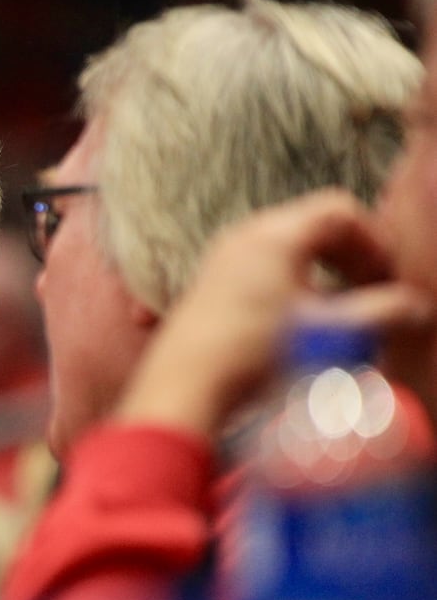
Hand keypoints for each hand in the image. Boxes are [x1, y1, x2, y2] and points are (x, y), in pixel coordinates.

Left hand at [118, 190, 435, 436]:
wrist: (185, 388)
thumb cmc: (256, 354)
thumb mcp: (330, 333)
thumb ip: (381, 315)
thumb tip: (418, 308)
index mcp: (274, 235)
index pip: (340, 211)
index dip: (374, 241)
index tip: (387, 278)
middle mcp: (244, 236)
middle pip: (314, 226)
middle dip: (351, 257)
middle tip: (372, 292)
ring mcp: (222, 258)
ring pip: (289, 250)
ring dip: (324, 275)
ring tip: (341, 315)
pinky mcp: (210, 285)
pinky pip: (264, 270)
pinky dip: (294, 287)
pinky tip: (302, 327)